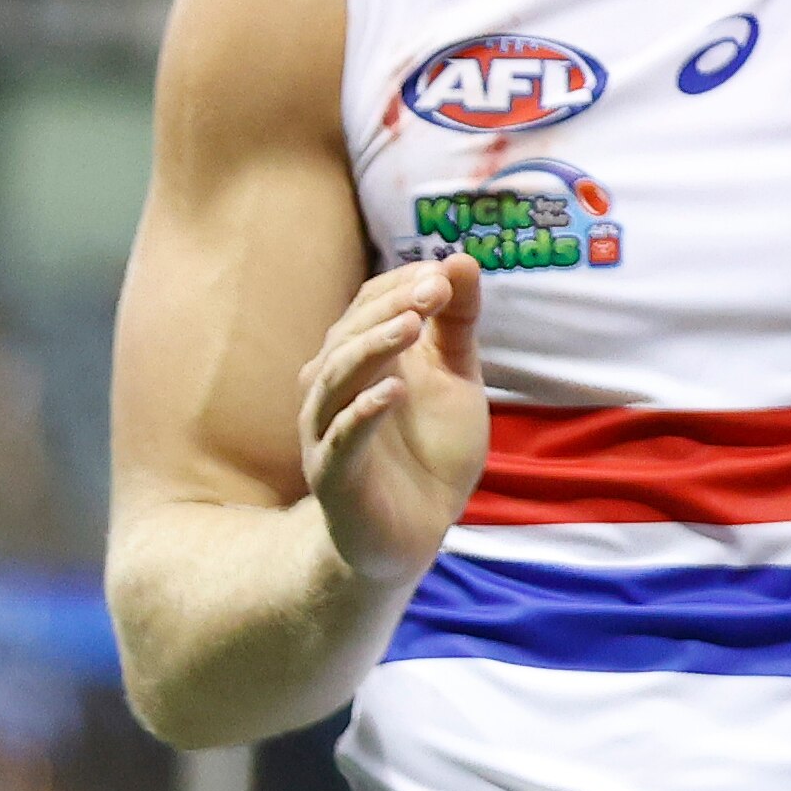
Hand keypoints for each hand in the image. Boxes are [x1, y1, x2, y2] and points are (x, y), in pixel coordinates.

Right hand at [301, 253, 488, 586]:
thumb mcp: (455, 377)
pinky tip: (392, 392)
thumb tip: (462, 258)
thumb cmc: (429, 450)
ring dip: (372, 348)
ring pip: (335, 380)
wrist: (413, 532)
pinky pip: (339, 440)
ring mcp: (329, 432)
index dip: (403, 285)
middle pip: (348, 335)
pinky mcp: (334, 476)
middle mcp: (335, 390)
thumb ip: (456, 323)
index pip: (368, 305)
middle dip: (392, 308)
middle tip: (435, 289)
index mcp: (363, 360)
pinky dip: (362, 413)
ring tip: (413, 326)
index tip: (446, 271)